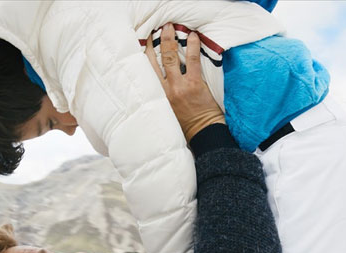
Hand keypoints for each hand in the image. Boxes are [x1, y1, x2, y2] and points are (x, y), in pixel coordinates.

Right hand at [145, 23, 224, 142]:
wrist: (202, 132)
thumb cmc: (185, 124)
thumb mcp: (166, 111)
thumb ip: (161, 96)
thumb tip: (159, 80)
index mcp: (156, 96)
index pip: (145, 71)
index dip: (143, 55)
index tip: (142, 43)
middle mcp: (164, 90)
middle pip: (154, 60)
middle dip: (154, 42)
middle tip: (156, 29)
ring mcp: (179, 86)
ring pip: (170, 57)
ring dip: (170, 39)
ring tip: (171, 27)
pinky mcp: (194, 84)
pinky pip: (192, 60)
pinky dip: (193, 46)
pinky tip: (193, 37)